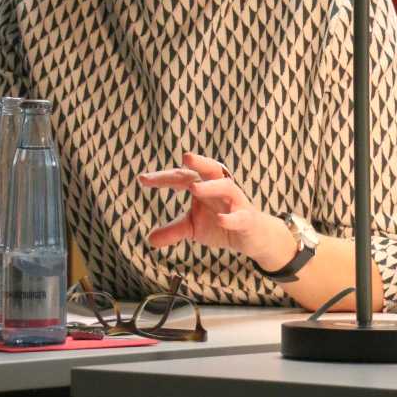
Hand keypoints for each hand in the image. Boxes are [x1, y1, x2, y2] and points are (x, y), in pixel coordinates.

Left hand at [140, 152, 288, 262]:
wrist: (253, 238)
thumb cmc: (222, 223)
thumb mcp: (194, 227)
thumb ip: (173, 230)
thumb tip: (149, 239)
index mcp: (205, 186)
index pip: (183, 176)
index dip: (163, 178)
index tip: (142, 179)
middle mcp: (220, 189)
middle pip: (211, 169)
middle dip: (199, 161)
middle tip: (185, 157)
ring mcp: (236, 203)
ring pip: (227, 187)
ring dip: (211, 187)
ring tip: (194, 189)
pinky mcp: (248, 219)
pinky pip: (241, 216)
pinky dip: (231, 217)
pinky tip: (221, 220)